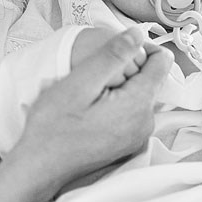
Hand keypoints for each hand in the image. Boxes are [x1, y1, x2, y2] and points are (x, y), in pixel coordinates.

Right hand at [14, 28, 171, 186]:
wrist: (39, 167)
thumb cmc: (53, 127)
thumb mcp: (80, 82)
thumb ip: (113, 55)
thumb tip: (137, 34)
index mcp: (138, 104)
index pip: (162, 61)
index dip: (141, 47)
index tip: (116, 49)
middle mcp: (146, 122)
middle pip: (151, 78)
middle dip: (128, 68)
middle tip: (94, 72)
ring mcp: (138, 135)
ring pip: (140, 94)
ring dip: (120, 86)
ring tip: (89, 91)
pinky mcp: (128, 142)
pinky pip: (131, 112)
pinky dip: (116, 103)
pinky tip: (90, 108)